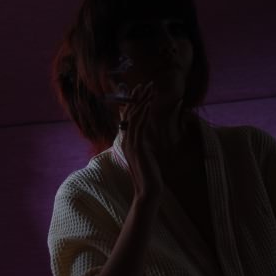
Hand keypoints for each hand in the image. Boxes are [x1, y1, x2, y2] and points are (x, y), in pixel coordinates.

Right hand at [119, 82, 163, 202]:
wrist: (147, 191)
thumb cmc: (148, 176)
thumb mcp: (145, 158)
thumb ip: (142, 148)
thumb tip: (144, 141)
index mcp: (127, 143)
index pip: (128, 119)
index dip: (132, 105)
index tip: (139, 93)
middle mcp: (126, 141)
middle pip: (130, 115)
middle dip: (137, 99)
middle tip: (143, 85)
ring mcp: (130, 143)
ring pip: (134, 117)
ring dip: (141, 101)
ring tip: (148, 88)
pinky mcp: (137, 146)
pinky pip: (139, 126)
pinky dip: (143, 113)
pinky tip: (148, 103)